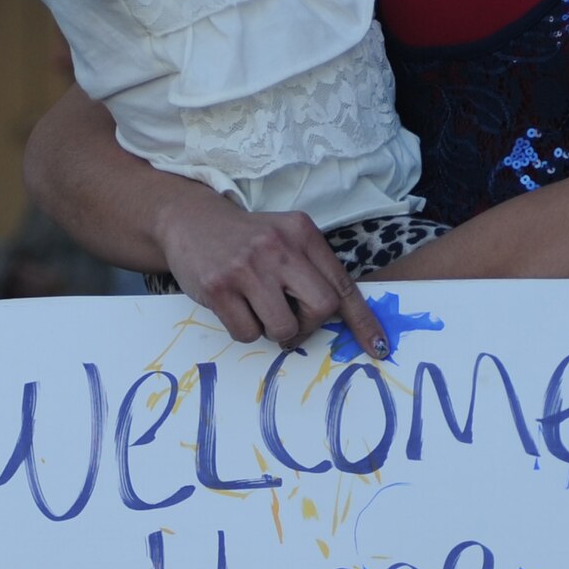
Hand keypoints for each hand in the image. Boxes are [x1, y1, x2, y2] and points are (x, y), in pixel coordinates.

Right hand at [153, 187, 389, 356]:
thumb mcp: (285, 240)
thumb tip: (342, 318)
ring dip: (274, 331)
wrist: (189, 220)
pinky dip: (244, 330)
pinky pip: (247, 334)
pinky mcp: (219, 286)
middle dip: (309, 325)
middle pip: (321, 308)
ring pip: (283, 328)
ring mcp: (248, 267)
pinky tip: (234, 306)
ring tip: (258, 309)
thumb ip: (312, 270)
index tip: (379, 348)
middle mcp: (279, 247)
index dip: (363, 321)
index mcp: (303, 233)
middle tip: (290, 318)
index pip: (342, 284)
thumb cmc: (247, 240)